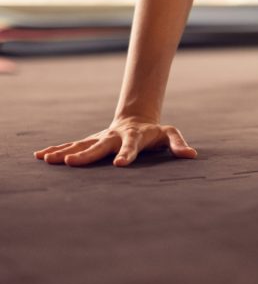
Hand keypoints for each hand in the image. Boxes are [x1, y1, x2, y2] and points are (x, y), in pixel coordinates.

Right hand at [34, 117, 197, 166]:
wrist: (137, 119)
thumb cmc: (155, 131)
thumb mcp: (170, 134)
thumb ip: (178, 144)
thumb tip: (191, 155)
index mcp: (134, 137)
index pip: (131, 147)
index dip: (127, 154)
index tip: (119, 165)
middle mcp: (114, 136)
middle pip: (99, 145)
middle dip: (85, 154)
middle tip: (70, 162)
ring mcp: (101, 138)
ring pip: (82, 144)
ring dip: (65, 151)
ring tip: (48, 159)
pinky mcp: (92, 140)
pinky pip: (73, 145)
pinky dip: (58, 149)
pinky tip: (41, 156)